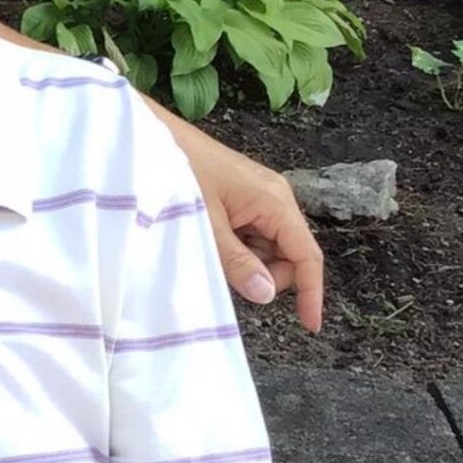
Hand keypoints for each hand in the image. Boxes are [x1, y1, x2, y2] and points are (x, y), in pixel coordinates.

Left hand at [172, 121, 323, 331]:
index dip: (311, 292)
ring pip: (269, 246)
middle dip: (268, 274)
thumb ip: (237, 262)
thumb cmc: (179, 172)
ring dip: (249, 261)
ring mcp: (260, 196)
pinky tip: (212, 241)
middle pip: (290, 254)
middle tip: (230, 274)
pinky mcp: (243, 197)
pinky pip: (251, 233)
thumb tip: (267, 295)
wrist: (152, 136)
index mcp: (275, 202)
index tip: (309, 325)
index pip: (307, 255)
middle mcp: (275, 198)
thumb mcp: (206, 225)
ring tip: (212, 250)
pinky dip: (237, 247)